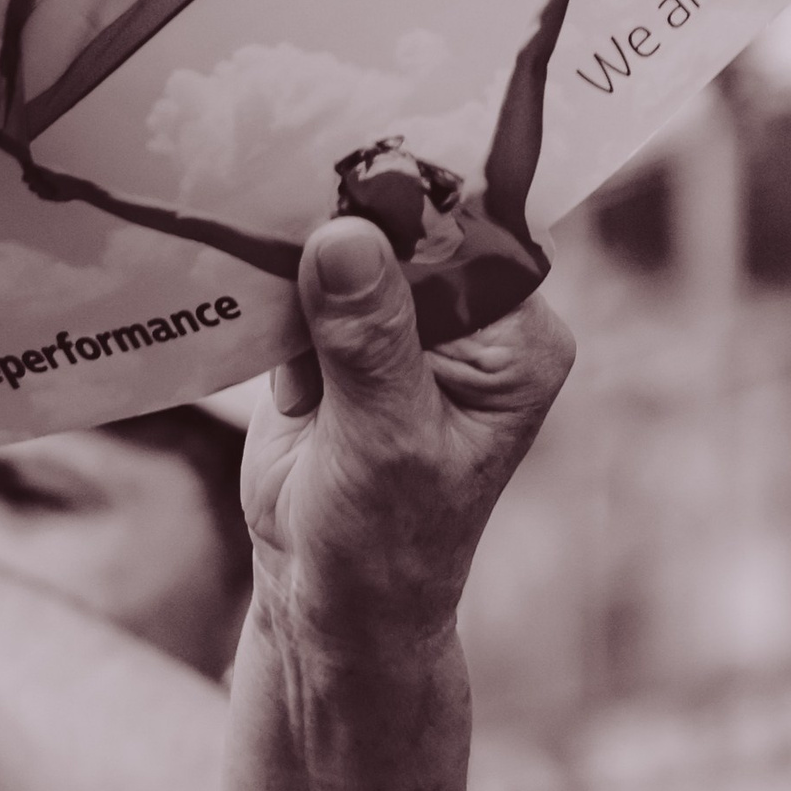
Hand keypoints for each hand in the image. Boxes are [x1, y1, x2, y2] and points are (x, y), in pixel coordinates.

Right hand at [241, 218, 572, 656]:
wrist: (333, 598)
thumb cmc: (386, 540)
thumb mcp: (385, 441)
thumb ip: (369, 341)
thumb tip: (346, 237)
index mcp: (519, 341)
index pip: (478, 239)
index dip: (416, 209)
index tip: (350, 192)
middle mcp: (475, 322)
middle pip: (412, 230)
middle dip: (351, 229)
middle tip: (291, 230)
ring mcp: (406, 325)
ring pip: (352, 246)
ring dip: (303, 267)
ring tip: (285, 331)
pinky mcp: (342, 335)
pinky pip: (305, 281)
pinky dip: (276, 296)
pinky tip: (272, 350)